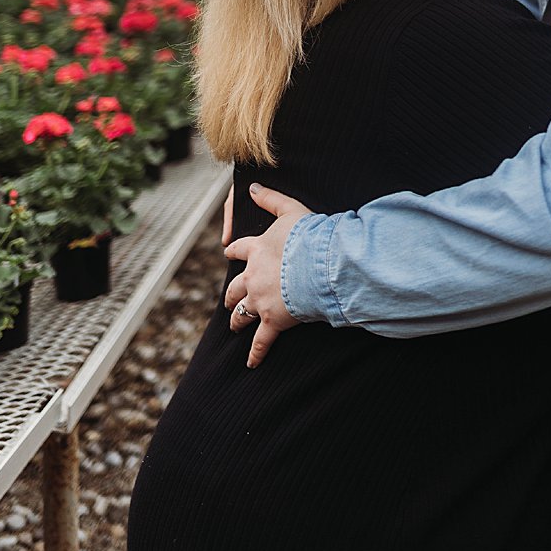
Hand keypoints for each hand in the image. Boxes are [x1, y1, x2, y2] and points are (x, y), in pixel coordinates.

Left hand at [221, 183, 310, 367]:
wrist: (321, 265)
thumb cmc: (311, 236)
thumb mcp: (292, 210)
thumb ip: (271, 198)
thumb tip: (252, 186)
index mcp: (257, 249)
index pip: (239, 249)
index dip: (234, 251)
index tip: (229, 252)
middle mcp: (253, 276)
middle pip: (234, 287)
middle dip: (231, 294)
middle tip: (229, 299)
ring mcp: (261, 300)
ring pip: (242, 313)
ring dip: (237, 320)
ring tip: (234, 326)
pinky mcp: (273, 320)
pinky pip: (262, 341)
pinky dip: (256, 353)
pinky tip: (251, 363)